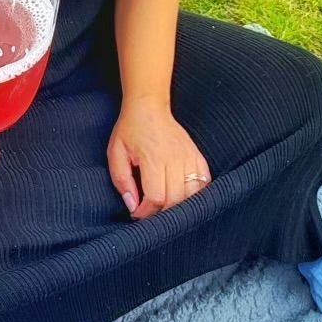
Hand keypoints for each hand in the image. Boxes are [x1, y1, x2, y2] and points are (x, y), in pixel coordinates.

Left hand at [107, 102, 211, 219]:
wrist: (149, 107)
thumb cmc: (130, 130)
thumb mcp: (116, 153)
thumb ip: (122, 181)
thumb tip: (132, 205)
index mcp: (154, 158)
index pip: (156, 197)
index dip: (146, 212)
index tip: (136, 212)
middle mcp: (175, 159)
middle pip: (176, 200)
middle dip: (161, 213)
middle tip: (149, 213)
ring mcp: (190, 157)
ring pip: (193, 195)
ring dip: (180, 207)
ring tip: (165, 207)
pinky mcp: (198, 156)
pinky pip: (205, 182)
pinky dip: (197, 195)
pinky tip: (184, 198)